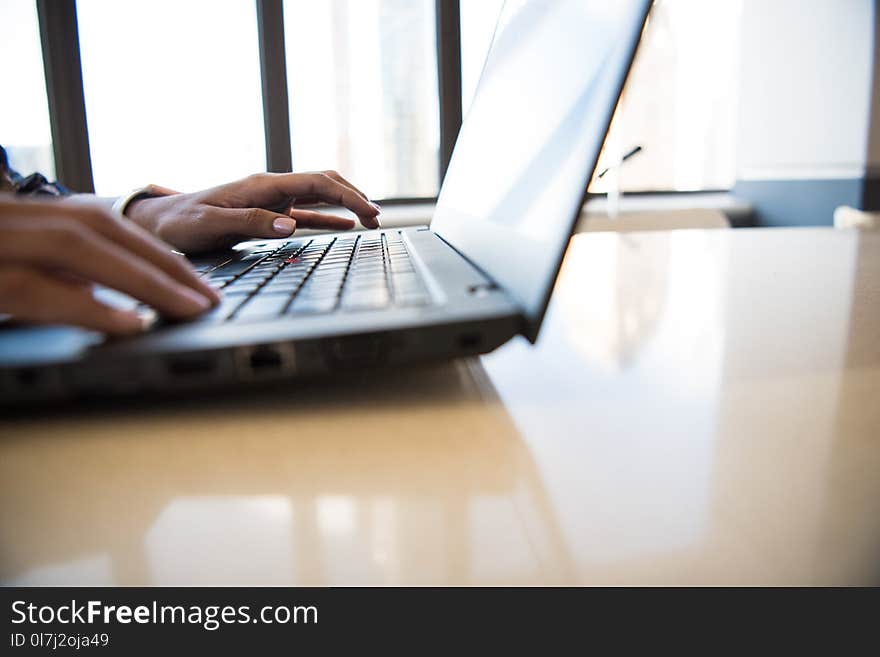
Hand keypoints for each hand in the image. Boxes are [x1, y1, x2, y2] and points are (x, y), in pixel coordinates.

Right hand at [0, 195, 220, 334]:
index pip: (103, 225)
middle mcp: (10, 218)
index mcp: (25, 216)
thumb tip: (92, 289)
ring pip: (75, 248)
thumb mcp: (15, 264)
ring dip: (139, 280)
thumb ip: (52, 272)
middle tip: (208, 300)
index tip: (200, 285)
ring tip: (188, 309)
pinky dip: (88, 306)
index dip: (156, 254)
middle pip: (98, 229)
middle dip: (160, 264)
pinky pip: (34, 288)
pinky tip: (132, 325)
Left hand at [126, 171, 381, 252]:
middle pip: (324, 182)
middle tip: (376, 217)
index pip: (316, 182)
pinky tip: (345, 226)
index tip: (370, 211)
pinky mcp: (267, 214)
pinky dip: (328, 217)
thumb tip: (290, 226)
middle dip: (354, 195)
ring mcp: (271, 200)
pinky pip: (306, 212)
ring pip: (319, 195)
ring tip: (370, 220)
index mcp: (261, 185)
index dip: (347, 195)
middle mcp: (270, 188)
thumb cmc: (180, 223)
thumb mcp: (211, 224)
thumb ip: (250, 223)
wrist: (158, 222)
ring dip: (346, 204)